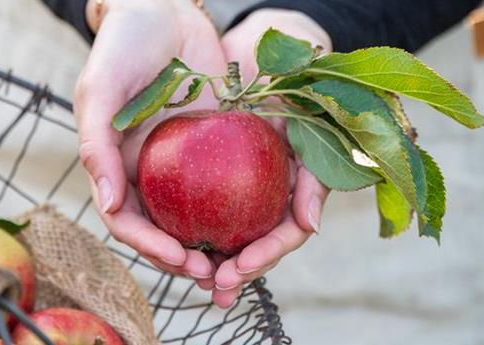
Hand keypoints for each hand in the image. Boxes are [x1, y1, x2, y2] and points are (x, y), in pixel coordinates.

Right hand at [74, 0, 226, 284]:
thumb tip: (108, 205)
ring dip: (219, 244)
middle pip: (166, 229)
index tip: (180, 259)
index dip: (150, 247)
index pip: (129, 221)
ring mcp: (184, 161)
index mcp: (118, 167)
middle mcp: (151, 172)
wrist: (162, 10)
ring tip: (241, 264)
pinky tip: (266, 222)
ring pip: (200, 215)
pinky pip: (232, 181)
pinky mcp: (217, 143)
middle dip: (186, 258)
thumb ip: (97, 146)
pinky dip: (245, 207)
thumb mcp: (99, 90)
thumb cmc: (122, 46)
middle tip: (216, 275)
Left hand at [210, 9, 332, 307]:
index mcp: (292, 189)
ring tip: (193, 276)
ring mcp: (237, 188)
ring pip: (225, 234)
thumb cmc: (286, 85)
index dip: (265, 255)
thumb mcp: (305, 125)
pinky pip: (194, 208)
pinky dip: (184, 229)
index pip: (284, 233)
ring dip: (209, 261)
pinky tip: (170, 242)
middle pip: (252, 243)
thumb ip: (313, 175)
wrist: (251, 53)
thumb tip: (309, 225)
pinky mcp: (205, 178)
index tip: (239, 266)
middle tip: (216, 286)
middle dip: (236, 270)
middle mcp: (265, 194)